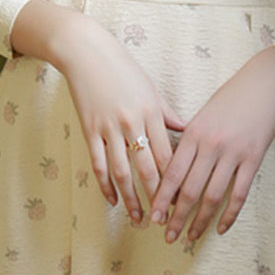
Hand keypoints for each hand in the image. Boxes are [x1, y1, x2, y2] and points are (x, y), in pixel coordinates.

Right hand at [10, 0, 184, 222]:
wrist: (86, 53)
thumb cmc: (122, 69)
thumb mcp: (151, 89)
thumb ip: (168, 115)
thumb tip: (188, 132)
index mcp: (152, 113)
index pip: (168, 156)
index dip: (176, 182)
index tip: (184, 201)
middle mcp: (132, 123)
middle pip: (148, 169)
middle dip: (157, 198)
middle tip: (165, 221)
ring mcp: (108, 128)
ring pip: (122, 172)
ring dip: (132, 199)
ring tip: (139, 219)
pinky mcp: (89, 130)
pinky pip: (98, 164)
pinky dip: (106, 185)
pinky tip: (112, 200)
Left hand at [149, 47, 274, 243]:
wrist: (264, 85)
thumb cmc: (229, 101)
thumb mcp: (202, 116)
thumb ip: (187, 142)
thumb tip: (170, 172)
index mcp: (193, 134)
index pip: (172, 173)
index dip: (161, 198)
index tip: (154, 217)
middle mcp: (210, 145)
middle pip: (189, 190)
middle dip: (176, 217)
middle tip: (168, 237)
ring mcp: (233, 153)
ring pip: (212, 196)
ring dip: (200, 221)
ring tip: (191, 238)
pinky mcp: (254, 159)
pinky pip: (239, 194)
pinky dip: (230, 215)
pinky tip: (221, 229)